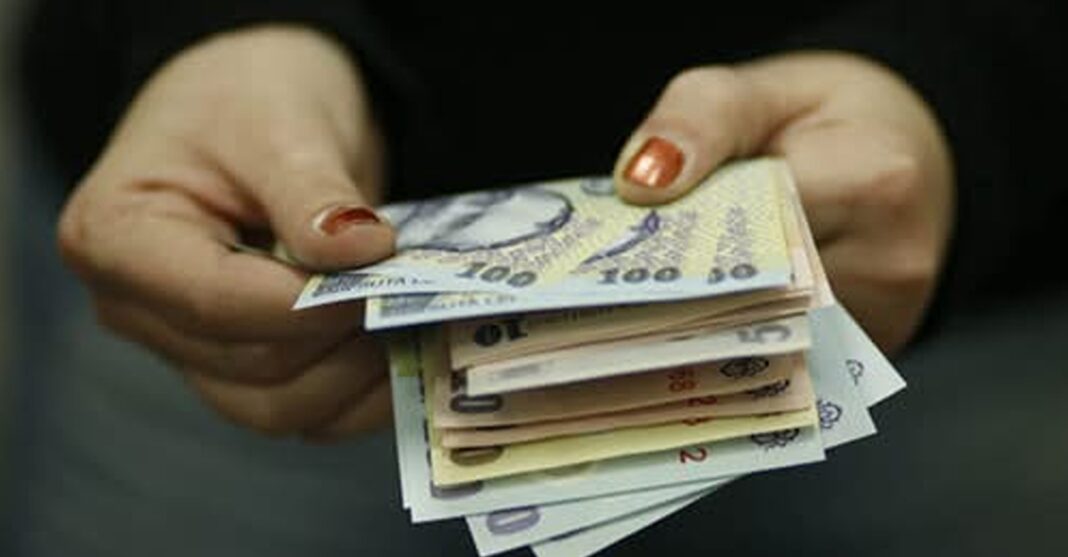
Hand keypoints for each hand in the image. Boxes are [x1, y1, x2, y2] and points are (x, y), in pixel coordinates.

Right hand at [57, 26, 395, 439]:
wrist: (256, 100)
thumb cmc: (247, 94)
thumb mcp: (279, 122)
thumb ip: (311, 192)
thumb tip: (362, 250)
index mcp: (115, 237)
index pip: (214, 302)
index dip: (307, 304)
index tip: (382, 273)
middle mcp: (139, 309)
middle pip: (252, 368)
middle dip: (344, 341)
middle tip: (423, 301)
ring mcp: (189, 347)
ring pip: (279, 407)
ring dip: (361, 380)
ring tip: (425, 327)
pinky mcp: (241, 364)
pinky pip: (303, 408)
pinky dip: (361, 396)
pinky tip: (411, 353)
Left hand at [614, 51, 953, 353]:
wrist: (900, 148)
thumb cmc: (827, 118)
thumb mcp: (758, 90)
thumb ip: (697, 120)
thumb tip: (641, 184)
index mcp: (873, 182)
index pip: (747, 230)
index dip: (674, 243)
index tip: (608, 259)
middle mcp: (892, 264)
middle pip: (756, 299)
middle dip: (679, 292)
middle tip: (603, 294)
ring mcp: (887, 318)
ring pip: (767, 338)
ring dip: (702, 322)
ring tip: (641, 305)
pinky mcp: (868, 350)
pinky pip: (786, 356)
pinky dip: (736, 339)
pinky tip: (690, 322)